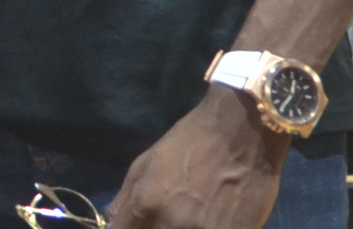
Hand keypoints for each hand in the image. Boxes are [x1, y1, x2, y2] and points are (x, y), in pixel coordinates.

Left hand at [105, 91, 284, 228]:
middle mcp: (174, 225)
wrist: (241, 132)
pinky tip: (209, 221)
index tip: (133, 227)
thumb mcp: (145, 163)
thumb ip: (125, 200)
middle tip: (160, 220)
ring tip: (188, 217)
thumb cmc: (189, 142)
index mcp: (146, 205)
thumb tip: (111, 226)